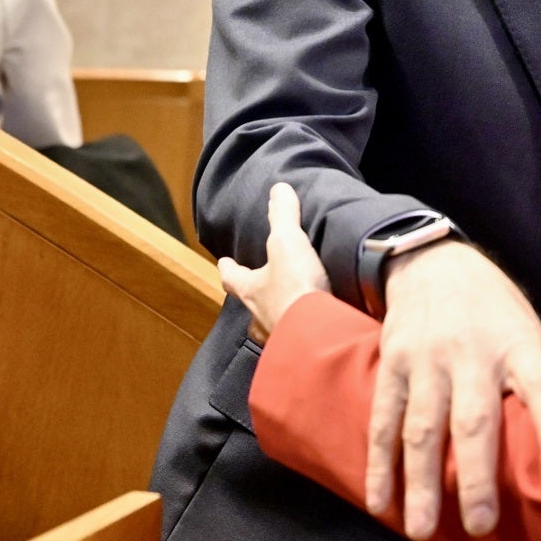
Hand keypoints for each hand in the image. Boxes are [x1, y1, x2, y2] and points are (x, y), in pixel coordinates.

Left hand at [218, 183, 331, 342]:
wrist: (317, 335)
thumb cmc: (295, 288)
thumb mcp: (288, 243)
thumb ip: (283, 216)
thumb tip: (278, 189)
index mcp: (251, 290)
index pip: (232, 277)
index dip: (228, 268)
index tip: (223, 263)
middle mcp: (260, 316)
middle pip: (250, 307)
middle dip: (253, 299)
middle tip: (258, 293)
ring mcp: (279, 337)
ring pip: (271, 327)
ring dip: (276, 319)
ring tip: (288, 314)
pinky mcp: (301, 350)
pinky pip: (296, 341)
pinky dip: (301, 335)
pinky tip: (312, 332)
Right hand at [369, 241, 540, 539]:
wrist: (434, 264)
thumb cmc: (496, 313)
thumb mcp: (532, 332)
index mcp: (519, 345)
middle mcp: (472, 352)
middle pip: (474, 419)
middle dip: (476, 475)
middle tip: (481, 524)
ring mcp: (427, 360)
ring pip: (422, 428)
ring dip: (421, 482)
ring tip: (422, 530)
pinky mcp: (392, 365)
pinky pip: (385, 420)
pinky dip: (379, 464)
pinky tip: (382, 501)